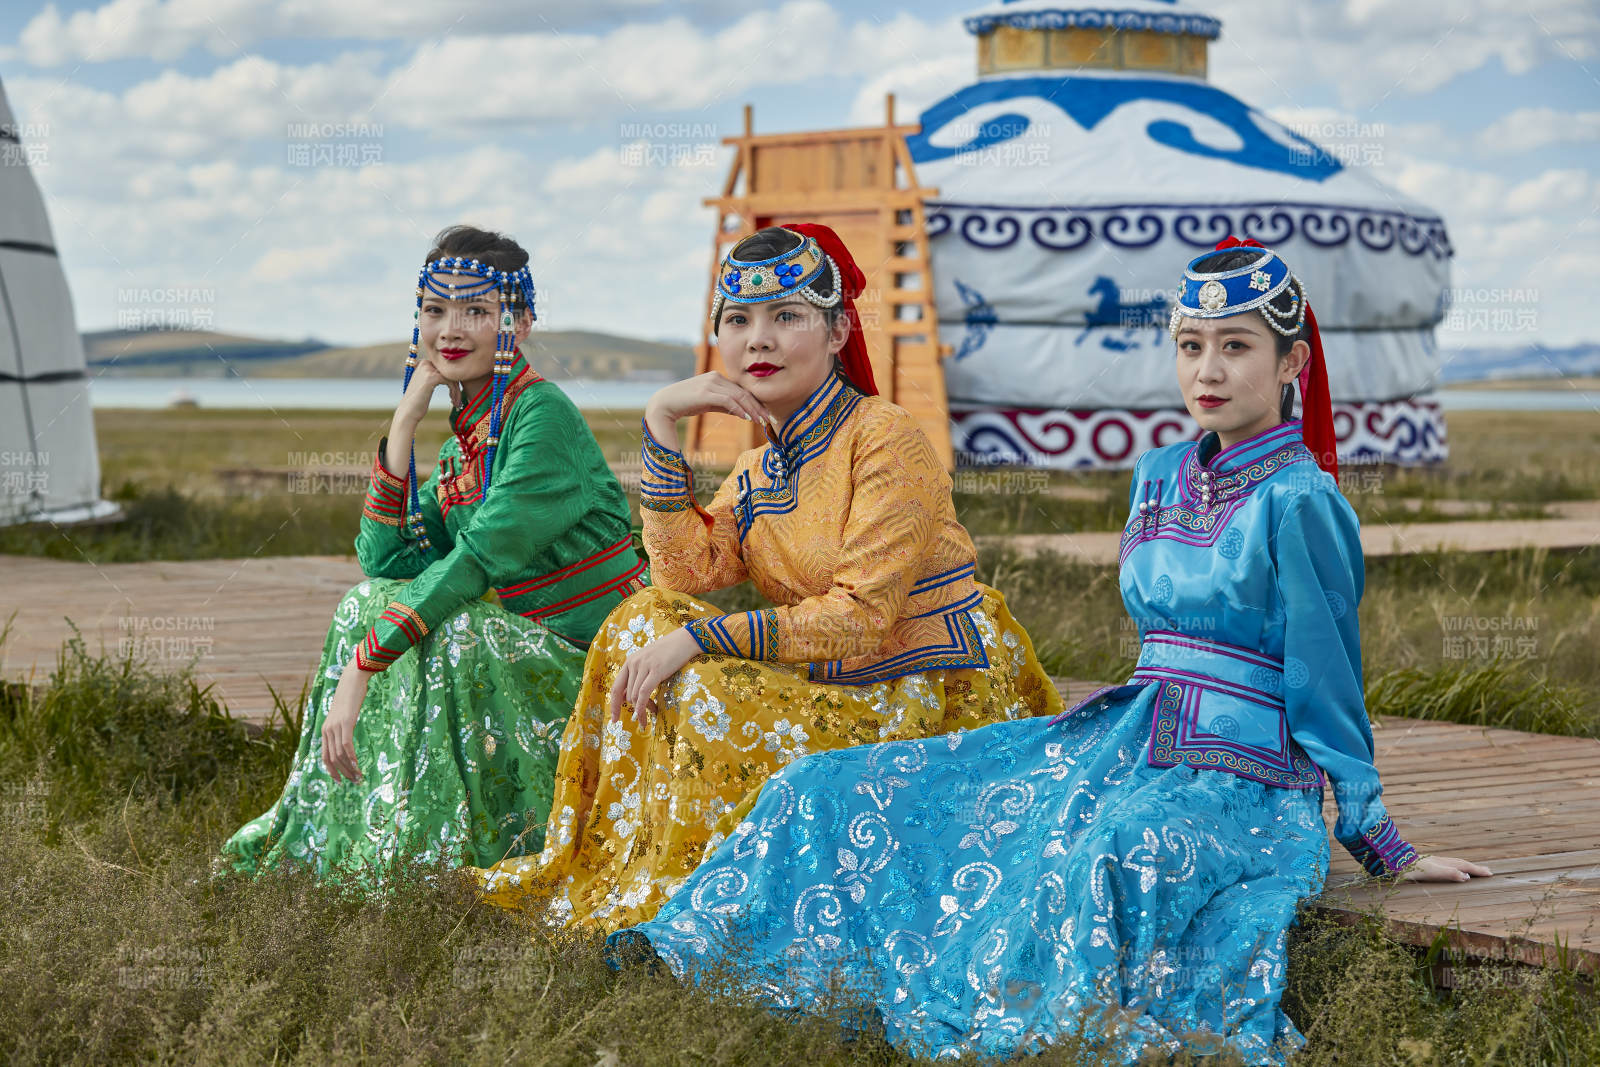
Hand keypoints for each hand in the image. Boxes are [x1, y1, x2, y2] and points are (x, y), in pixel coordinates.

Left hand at [321, 662, 370, 782]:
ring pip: (339, 754)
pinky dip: (352, 757)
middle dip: (343, 773)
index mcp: (325, 731)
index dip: (332, 771)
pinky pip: (346, 745)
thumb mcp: (343, 715)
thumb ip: (342, 727)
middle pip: (332, 759)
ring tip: (359, 776)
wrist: (352, 680)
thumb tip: (346, 739)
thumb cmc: (350, 697)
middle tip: (355, 781)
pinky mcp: (346, 722)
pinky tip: (358, 765)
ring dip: (349, 768)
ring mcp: (336, 726)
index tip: (341, 781)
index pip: (325, 757)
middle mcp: (327, 730)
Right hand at [394, 353, 462, 426]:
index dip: (453, 381)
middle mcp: (425, 363)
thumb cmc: (417, 402)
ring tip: (456, 403)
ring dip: (457, 391)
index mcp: (423, 363)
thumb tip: (455, 374)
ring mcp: (428, 369)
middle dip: (456, 386)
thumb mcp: (426, 386)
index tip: (454, 395)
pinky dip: (455, 393)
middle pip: (449, 372)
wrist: (408, 412)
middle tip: (457, 400)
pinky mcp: (432, 377)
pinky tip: (453, 402)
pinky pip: (451, 382)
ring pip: (452, 377)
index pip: (445, 369)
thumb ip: (436, 377)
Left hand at [607, 626, 704, 729]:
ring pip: (635, 696)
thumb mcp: (648, 663)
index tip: (615, 720)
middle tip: (647, 715)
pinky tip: (648, 713)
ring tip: (654, 711)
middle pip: (627, 695)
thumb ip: (638, 677)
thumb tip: (629, 699)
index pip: (616, 688)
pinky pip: (644, 693)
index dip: (614, 705)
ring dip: (643, 709)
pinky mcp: (656, 670)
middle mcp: (633, 663)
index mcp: (629, 662)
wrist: (685, 640)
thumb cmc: (669, 653)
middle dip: (636, 708)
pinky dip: (643, 706)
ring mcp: (644, 666)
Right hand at [645, 372, 778, 445]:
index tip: (765, 414)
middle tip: (768, 420)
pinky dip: (739, 409)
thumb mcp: (709, 403)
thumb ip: (725, 405)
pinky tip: (746, 419)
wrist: (664, 403)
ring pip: (738, 396)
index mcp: (718, 378)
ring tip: (760, 422)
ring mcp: (711, 384)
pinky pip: (728, 401)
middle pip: (743, 392)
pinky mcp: (706, 393)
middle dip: (758, 407)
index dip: (756, 402)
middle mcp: (716, 378)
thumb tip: (742, 413)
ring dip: (752, 410)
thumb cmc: (686, 404)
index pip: (742, 390)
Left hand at [1398, 855, 1492, 881]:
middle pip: (1461, 863)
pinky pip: (1444, 865)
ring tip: (1471, 870)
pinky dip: (1452, 867)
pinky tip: (1447, 869)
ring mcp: (1432, 862)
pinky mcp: (1425, 864)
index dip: (1477, 870)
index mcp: (1444, 863)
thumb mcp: (1433, 872)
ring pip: (1453, 863)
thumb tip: (1466, 877)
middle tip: (1487, 871)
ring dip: (1464, 866)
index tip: (1490, 874)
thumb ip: (1449, 873)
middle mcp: (1440, 861)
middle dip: (1474, 867)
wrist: (1394, 862)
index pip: (1464, 866)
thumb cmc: (1413, 869)